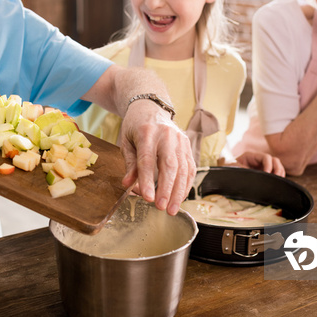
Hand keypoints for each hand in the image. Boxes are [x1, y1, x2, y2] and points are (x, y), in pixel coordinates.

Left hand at [119, 100, 195, 215]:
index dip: (147, 181)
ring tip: (171, 209)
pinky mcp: (187, 145)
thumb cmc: (135, 126)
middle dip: (167, 189)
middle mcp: (166, 135)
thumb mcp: (126, 141)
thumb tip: (128, 185)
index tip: (147, 198)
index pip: (147, 160)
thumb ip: (129, 164)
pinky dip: (186, 185)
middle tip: (162, 208)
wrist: (151, 107)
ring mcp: (180, 139)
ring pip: (183, 168)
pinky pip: (190, 168)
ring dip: (178, 191)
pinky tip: (180, 198)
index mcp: (147, 132)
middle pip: (169, 165)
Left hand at [228, 151, 285, 176]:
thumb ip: (242, 169)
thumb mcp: (233, 167)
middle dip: (278, 168)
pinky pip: (273, 173)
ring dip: (279, 173)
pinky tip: (275, 183)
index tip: (266, 174)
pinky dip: (277, 177)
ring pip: (276, 166)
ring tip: (277, 181)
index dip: (268, 165)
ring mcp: (261, 166)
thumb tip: (252, 174)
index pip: (266, 157)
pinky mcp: (262, 173)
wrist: (223, 173)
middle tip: (276, 178)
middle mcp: (258, 160)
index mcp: (251, 156)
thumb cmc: (227, 168)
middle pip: (274, 160)